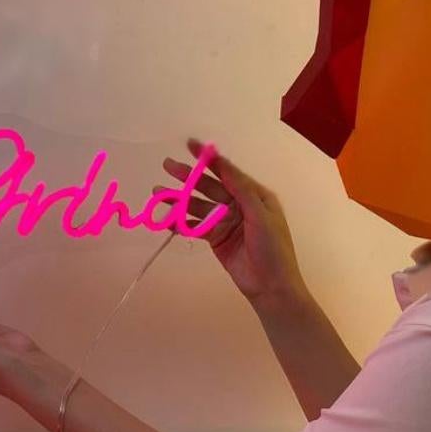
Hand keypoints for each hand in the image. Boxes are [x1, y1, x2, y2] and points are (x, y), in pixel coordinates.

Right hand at [157, 141, 306, 306]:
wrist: (271, 286)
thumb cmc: (273, 249)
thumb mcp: (261, 215)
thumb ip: (241, 190)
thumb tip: (224, 165)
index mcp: (254, 195)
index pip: (228, 172)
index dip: (209, 158)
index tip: (190, 145)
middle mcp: (238, 205)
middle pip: (209, 187)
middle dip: (188, 177)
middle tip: (167, 166)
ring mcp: (225, 222)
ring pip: (198, 206)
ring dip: (179, 200)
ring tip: (158, 194)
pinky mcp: (215, 238)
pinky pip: (195, 226)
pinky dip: (181, 222)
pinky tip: (166, 219)